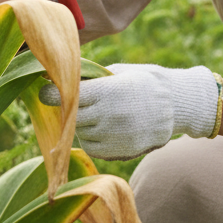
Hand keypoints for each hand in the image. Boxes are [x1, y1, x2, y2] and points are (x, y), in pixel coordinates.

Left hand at [39, 63, 220, 160]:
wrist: (177, 106)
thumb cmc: (146, 81)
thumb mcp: (120, 71)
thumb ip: (93, 76)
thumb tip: (64, 73)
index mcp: (108, 92)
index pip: (70, 96)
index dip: (53, 94)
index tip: (45, 91)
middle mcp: (109, 116)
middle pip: (72, 117)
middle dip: (66, 110)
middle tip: (64, 102)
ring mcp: (114, 136)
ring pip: (81, 134)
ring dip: (79, 125)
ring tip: (91, 113)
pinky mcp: (120, 151)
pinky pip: (93, 148)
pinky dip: (91, 138)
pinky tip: (100, 127)